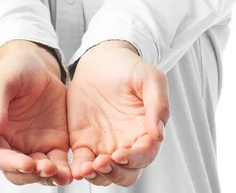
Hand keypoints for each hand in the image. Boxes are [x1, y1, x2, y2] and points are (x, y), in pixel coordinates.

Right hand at [0, 40, 72, 186]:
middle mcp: (10, 143)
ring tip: (61, 173)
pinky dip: (63, 171)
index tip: (27, 163)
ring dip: (47, 177)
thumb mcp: (2, 80)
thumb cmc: (14, 68)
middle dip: (31, 175)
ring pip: (36, 172)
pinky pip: (57, 163)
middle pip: (16, 171)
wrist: (39, 63)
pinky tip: (71, 172)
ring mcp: (32, 145)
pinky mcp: (52, 143)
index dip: (10, 163)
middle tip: (47, 168)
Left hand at [67, 41, 169, 186]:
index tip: (120, 154)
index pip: (145, 155)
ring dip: (98, 176)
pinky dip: (80, 170)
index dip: (134, 159)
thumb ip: (158, 104)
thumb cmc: (129, 67)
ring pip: (105, 174)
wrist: (100, 59)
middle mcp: (126, 143)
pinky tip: (76, 169)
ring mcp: (104, 144)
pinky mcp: (83, 141)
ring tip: (87, 168)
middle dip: (116, 173)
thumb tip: (159, 134)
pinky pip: (83, 162)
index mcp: (145, 131)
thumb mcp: (150, 78)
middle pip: (126, 173)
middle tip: (102, 163)